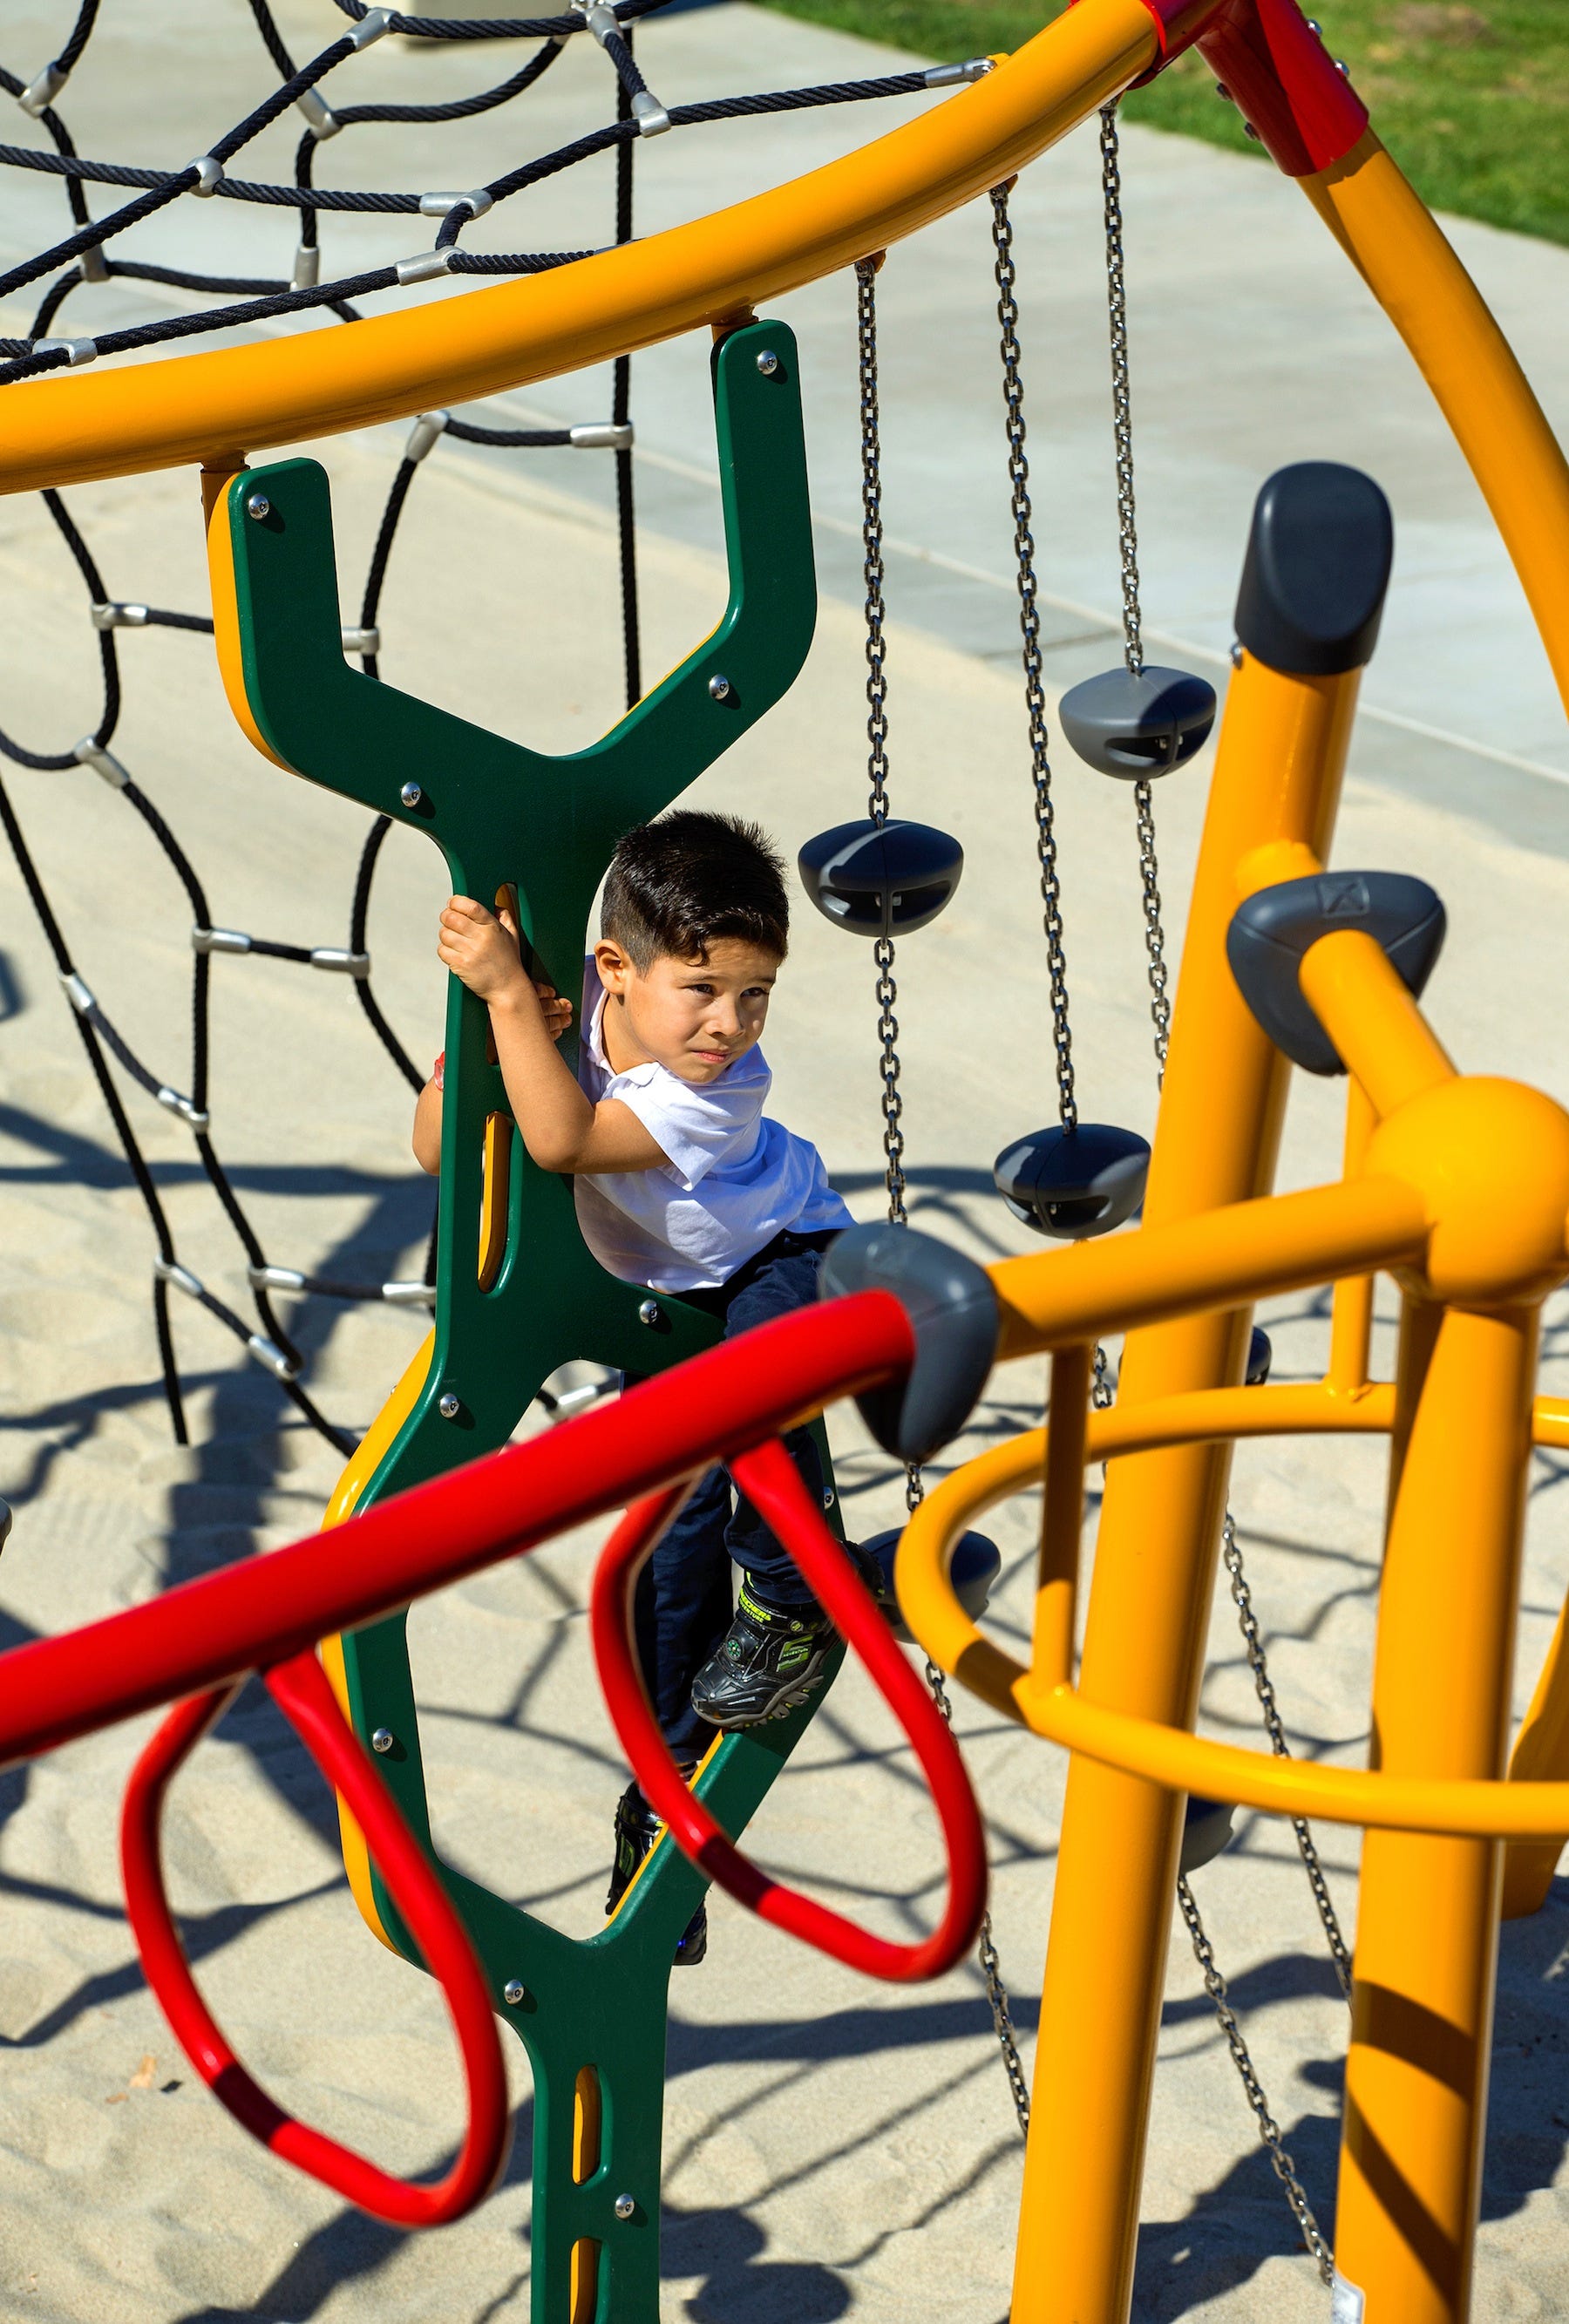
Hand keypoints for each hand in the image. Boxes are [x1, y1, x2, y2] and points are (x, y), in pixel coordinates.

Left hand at [435, 894, 564, 1021]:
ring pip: (444, 934)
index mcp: (492, 927)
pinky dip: (445, 951)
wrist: (508, 988)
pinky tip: (455, 954)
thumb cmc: (509, 962)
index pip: (470, 906)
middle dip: (446, 917)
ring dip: (446, 936)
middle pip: (451, 917)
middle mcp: (481, 938)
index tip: (453, 903)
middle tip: (450, 922)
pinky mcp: (460, 965)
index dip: (456, 902)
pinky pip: (442, 950)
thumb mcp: (512, 936)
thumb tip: (497, 905)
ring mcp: (470, 952)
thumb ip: (505, 918)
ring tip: (456, 942)